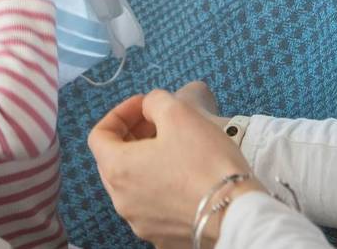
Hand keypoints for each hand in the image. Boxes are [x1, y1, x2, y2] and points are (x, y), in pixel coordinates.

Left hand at [88, 90, 265, 247]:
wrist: (238, 214)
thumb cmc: (206, 161)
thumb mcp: (179, 113)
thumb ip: (155, 102)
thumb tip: (150, 109)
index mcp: (117, 170)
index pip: (99, 135)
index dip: (120, 113)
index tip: (144, 105)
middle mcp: (122, 201)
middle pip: (113, 161)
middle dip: (132, 136)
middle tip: (158, 122)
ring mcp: (141, 222)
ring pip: (134, 184)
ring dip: (146, 161)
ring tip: (174, 147)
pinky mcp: (163, 236)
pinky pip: (154, 205)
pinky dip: (161, 185)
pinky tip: (186, 176)